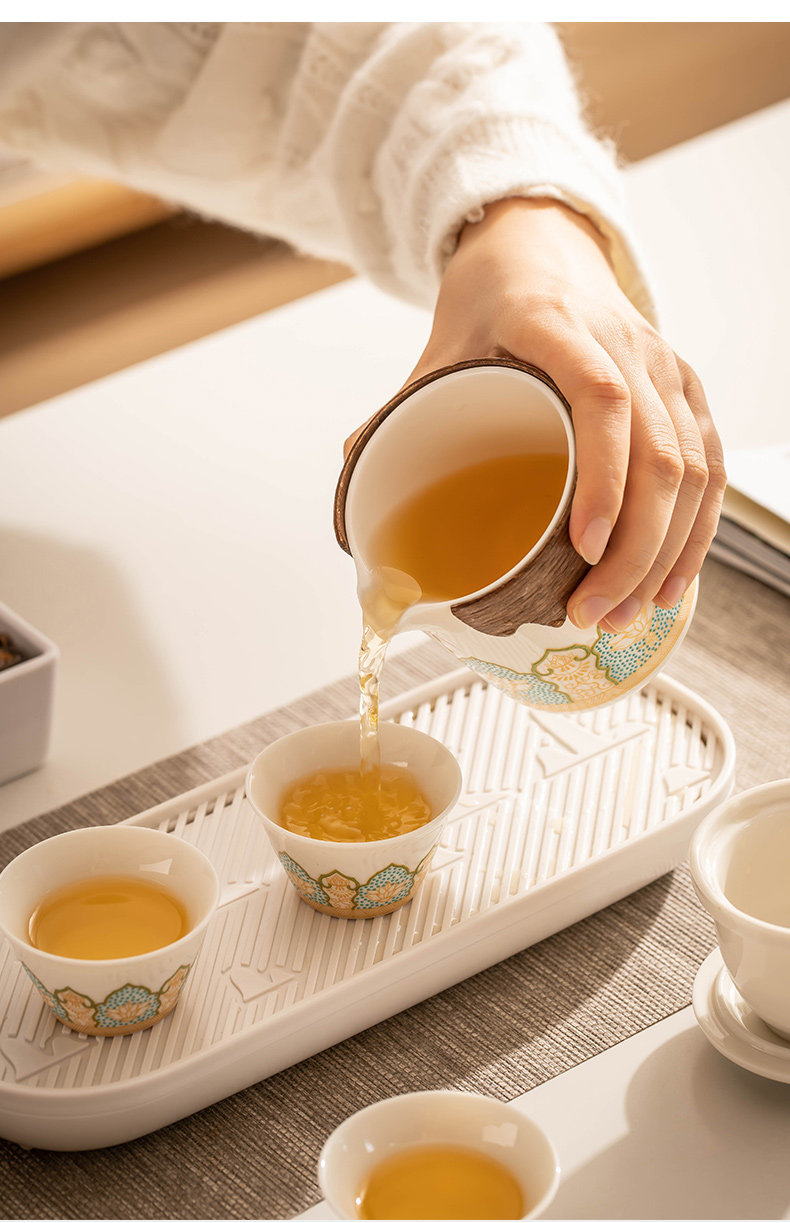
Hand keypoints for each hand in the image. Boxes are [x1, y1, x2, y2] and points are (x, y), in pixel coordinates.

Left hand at [397, 198, 725, 630]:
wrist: (543, 244)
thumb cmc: (490, 298)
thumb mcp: (439, 346)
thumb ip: (399, 410)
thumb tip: (354, 480)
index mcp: (557, 325)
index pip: (601, 398)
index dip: (603, 478)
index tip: (583, 547)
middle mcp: (626, 343)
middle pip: (659, 454)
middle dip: (633, 550)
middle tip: (590, 613)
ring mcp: (665, 367)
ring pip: (694, 469)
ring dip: (664, 553)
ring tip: (622, 613)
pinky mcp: (686, 390)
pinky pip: (710, 467)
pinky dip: (697, 531)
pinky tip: (669, 580)